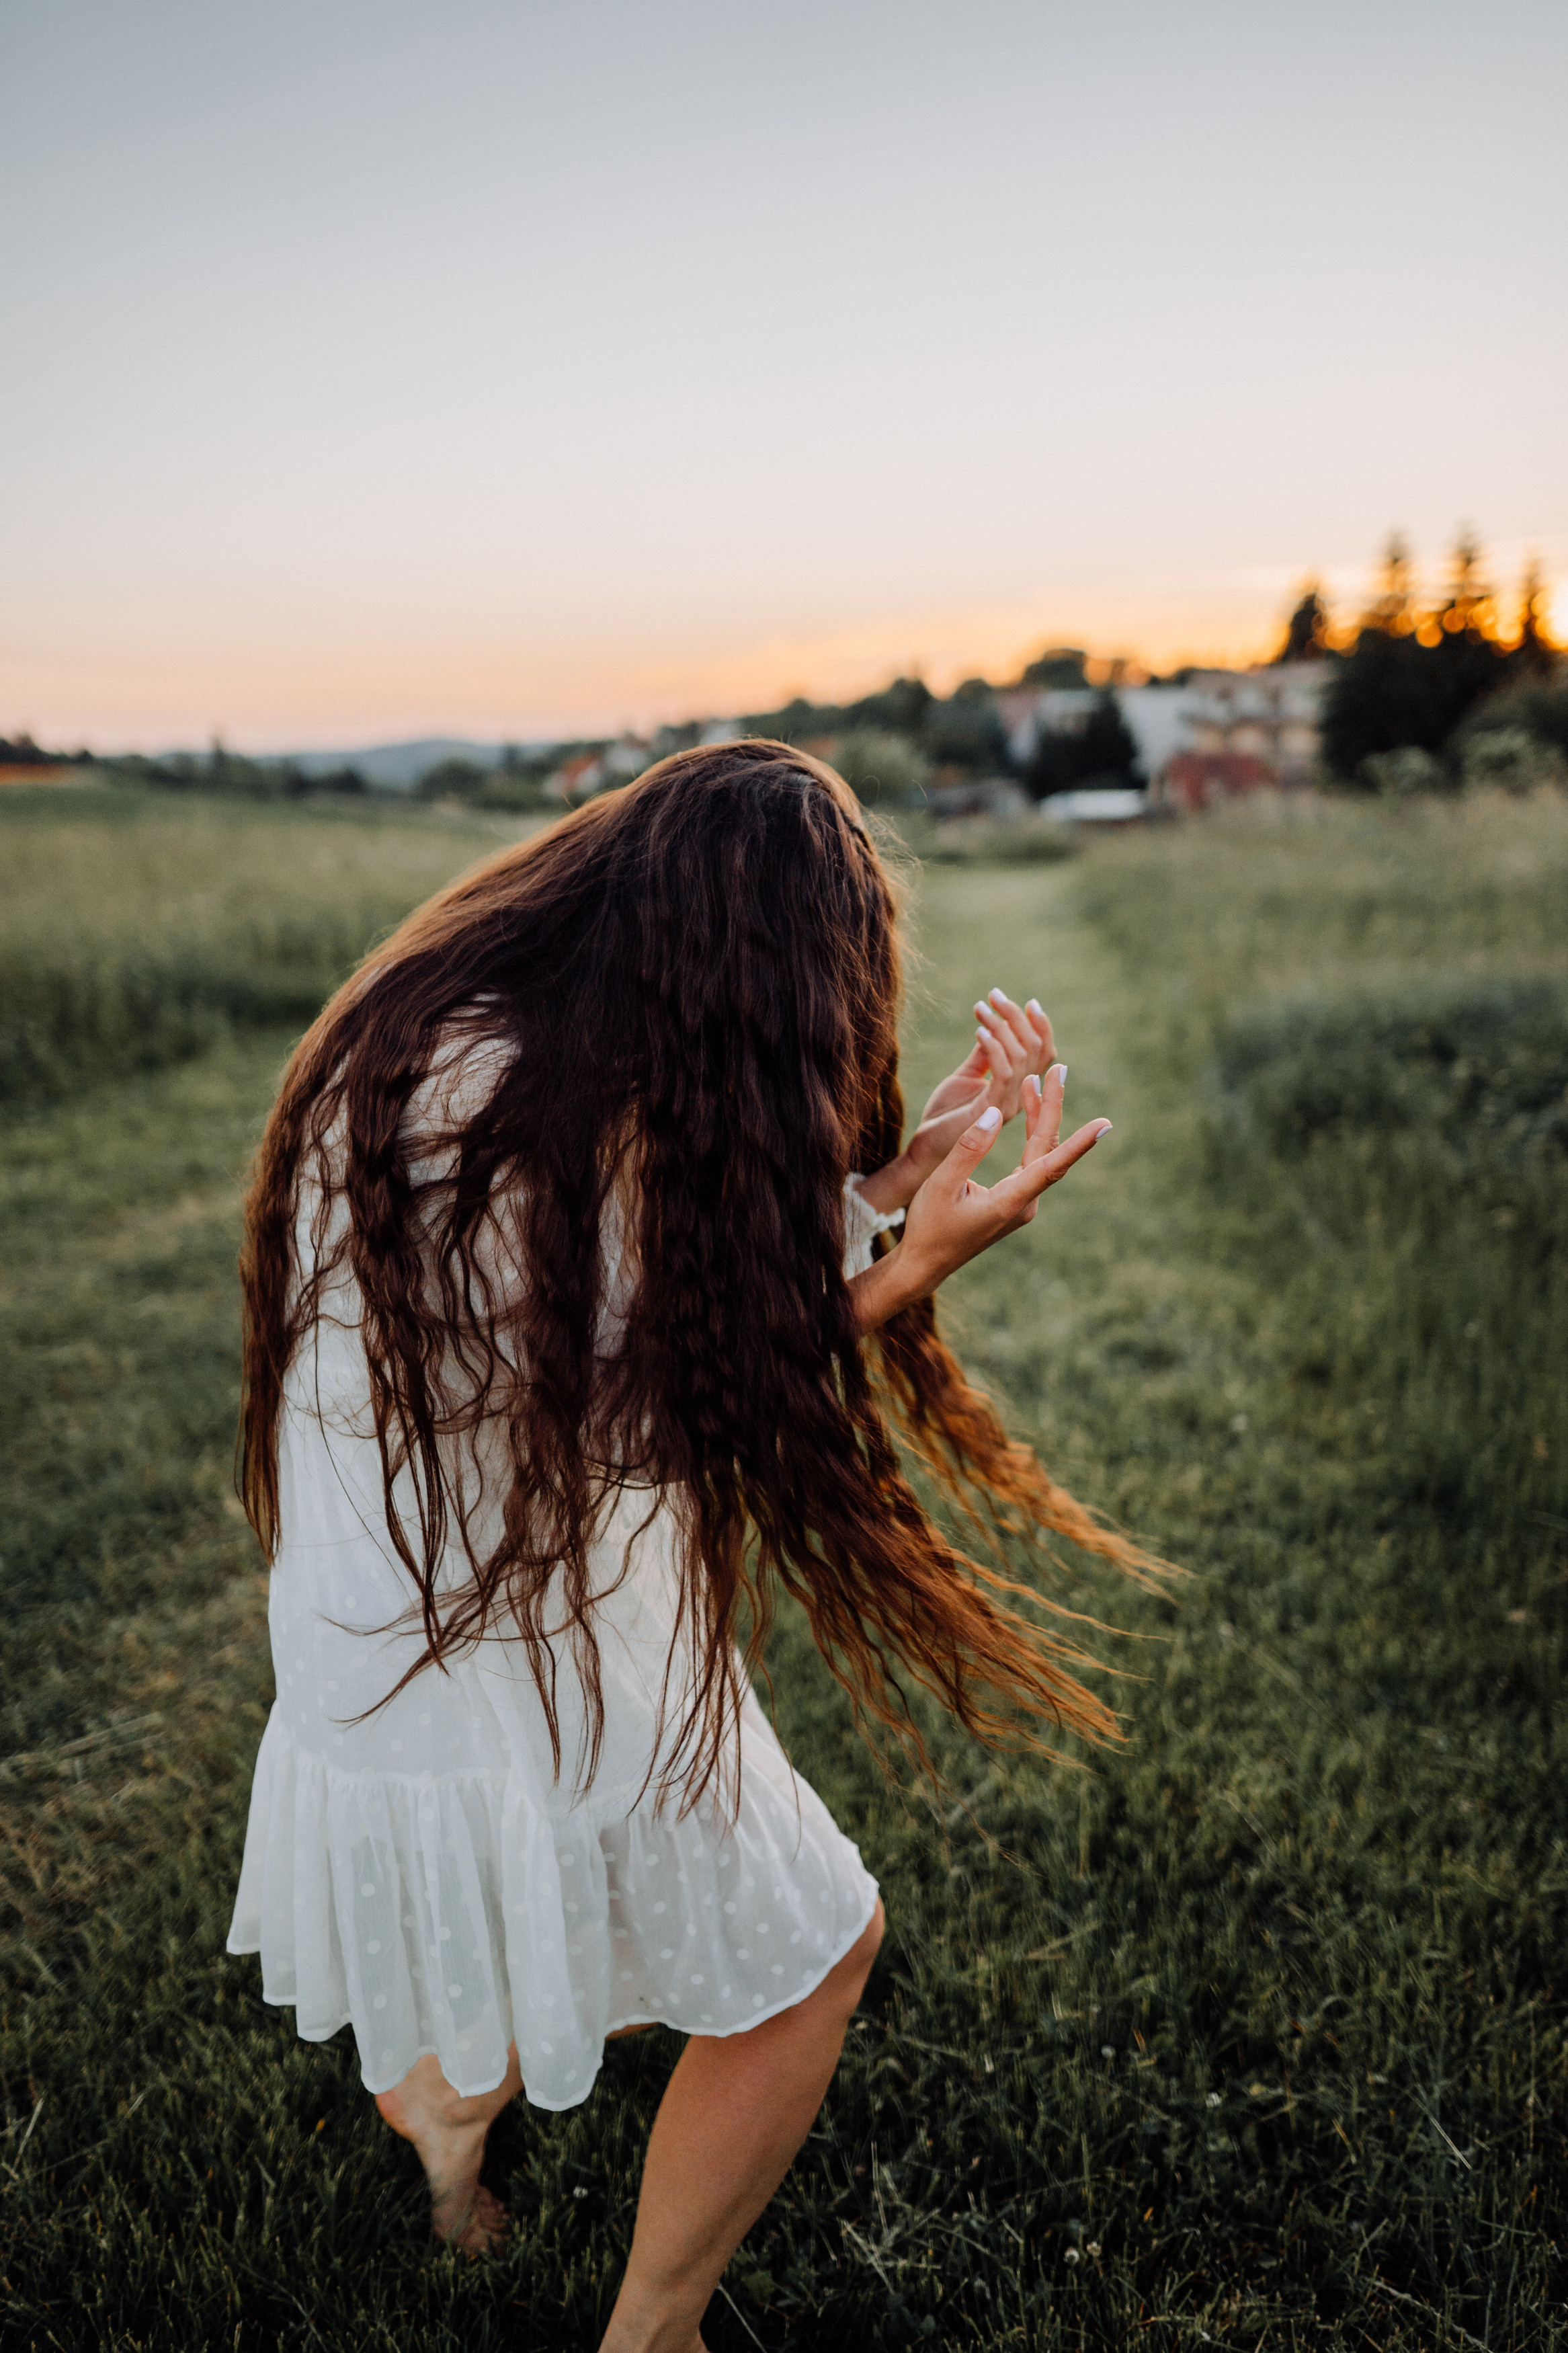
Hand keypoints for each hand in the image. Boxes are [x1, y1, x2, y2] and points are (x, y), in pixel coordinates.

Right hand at [848, 1067, 1109, 1329]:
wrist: (924, 1263)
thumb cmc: (929, 1226)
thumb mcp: (943, 1184)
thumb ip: (969, 1147)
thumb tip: (995, 1112)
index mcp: (1011, 1201)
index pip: (1052, 1165)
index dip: (1080, 1144)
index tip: (1105, 1124)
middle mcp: (1025, 1203)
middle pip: (1047, 1149)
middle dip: (1052, 1107)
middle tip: (1059, 1069)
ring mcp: (1022, 1204)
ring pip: (1040, 1153)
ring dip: (1039, 1117)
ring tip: (1037, 1080)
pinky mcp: (1014, 1202)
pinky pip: (1030, 1162)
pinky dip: (1029, 1134)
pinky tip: (1026, 1113)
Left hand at [858, 988, 1055, 1214]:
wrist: (924, 1146)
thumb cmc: (943, 1114)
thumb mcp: (965, 1077)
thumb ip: (983, 1056)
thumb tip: (994, 1027)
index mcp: (1017, 1089)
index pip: (1043, 1054)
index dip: (1041, 1026)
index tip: (1028, 1001)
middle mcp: (1018, 1098)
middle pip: (1036, 1050)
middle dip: (1017, 1018)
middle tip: (995, 996)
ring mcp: (1006, 1106)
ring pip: (1020, 1058)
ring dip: (1001, 1026)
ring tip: (982, 1009)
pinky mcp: (989, 1111)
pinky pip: (1002, 1074)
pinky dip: (994, 1047)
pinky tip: (979, 1031)